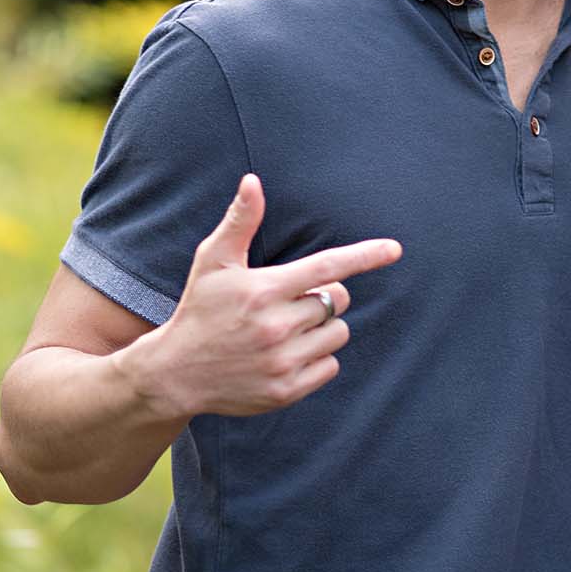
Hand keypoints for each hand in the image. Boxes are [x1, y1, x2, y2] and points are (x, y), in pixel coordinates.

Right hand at [121, 174, 401, 418]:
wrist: (175, 373)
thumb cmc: (200, 308)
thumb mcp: (213, 262)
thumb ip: (240, 222)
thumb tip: (253, 180)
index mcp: (263, 290)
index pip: (327, 267)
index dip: (364, 256)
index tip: (395, 249)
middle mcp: (275, 327)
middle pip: (337, 300)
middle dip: (324, 296)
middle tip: (292, 301)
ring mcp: (281, 362)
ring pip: (338, 333)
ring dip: (323, 327)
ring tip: (288, 328)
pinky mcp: (286, 391)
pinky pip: (330, 365)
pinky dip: (318, 357)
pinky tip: (288, 353)